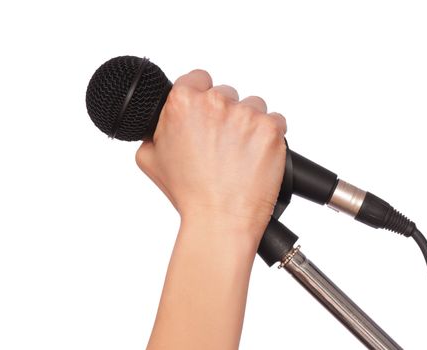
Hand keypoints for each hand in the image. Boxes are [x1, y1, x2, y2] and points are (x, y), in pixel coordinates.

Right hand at [135, 69, 286, 243]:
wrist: (219, 220)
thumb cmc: (188, 194)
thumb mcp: (151, 159)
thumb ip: (155, 131)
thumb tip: (162, 122)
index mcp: (182, 102)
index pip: (198, 78)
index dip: (201, 95)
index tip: (207, 112)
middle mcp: (215, 102)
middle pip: (226, 94)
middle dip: (226, 115)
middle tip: (222, 145)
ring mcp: (246, 114)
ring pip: (253, 106)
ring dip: (249, 124)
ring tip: (241, 154)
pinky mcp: (271, 128)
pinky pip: (275, 122)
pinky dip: (269, 137)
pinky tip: (257, 157)